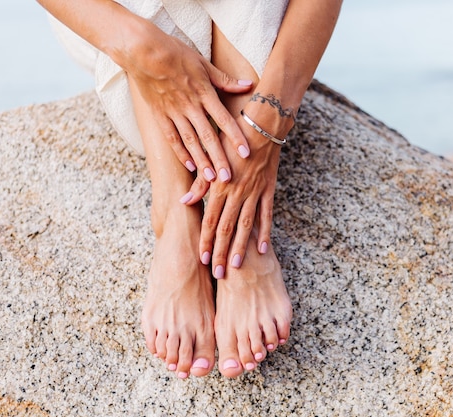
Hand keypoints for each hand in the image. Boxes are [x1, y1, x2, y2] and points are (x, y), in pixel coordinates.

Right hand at [123, 24, 252, 181]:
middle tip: (228, 178)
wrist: (141, 50)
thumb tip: (249, 84)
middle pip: (208, 136)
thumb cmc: (175, 53)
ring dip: (201, 161)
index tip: (246, 153)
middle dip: (219, 158)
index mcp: (203, 93)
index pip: (224, 119)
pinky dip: (181, 152)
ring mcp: (173, 112)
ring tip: (211, 178)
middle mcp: (190, 106)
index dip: (235, 137)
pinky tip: (190, 166)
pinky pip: (171, 138)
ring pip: (190, 141)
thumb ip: (226, 79)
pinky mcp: (159, 115)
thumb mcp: (204, 63)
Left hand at [186, 116, 281, 277]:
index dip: (205, 241)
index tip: (201, 259)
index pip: (209, 220)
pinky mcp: (268, 189)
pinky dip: (265, 232)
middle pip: (226, 228)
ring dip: (240, 247)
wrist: (260, 124)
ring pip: (245, 226)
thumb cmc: (232, 137)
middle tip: (216, 273)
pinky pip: (266, 215)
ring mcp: (254, 192)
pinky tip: (262, 248)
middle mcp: (236, 192)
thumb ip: (199, 182)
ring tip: (235, 267)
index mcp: (220, 186)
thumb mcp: (211, 157)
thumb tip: (184, 201)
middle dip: (220, 252)